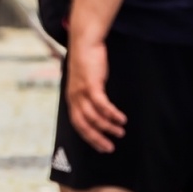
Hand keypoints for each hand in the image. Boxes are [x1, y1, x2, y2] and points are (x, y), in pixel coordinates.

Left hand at [65, 37, 125, 152]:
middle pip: (83, 124)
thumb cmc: (87, 63)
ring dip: (107, 126)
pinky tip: (121, 119)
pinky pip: (101, 104)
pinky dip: (111, 113)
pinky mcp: (91, 84)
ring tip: (120, 132)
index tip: (100, 147)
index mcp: (71, 99)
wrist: (84, 43)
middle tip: (109, 147)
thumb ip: (88, 96)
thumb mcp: (85, 82)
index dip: (89, 137)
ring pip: (93, 116)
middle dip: (96, 138)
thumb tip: (98, 110)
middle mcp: (74, 98)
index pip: (77, 124)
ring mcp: (81, 91)